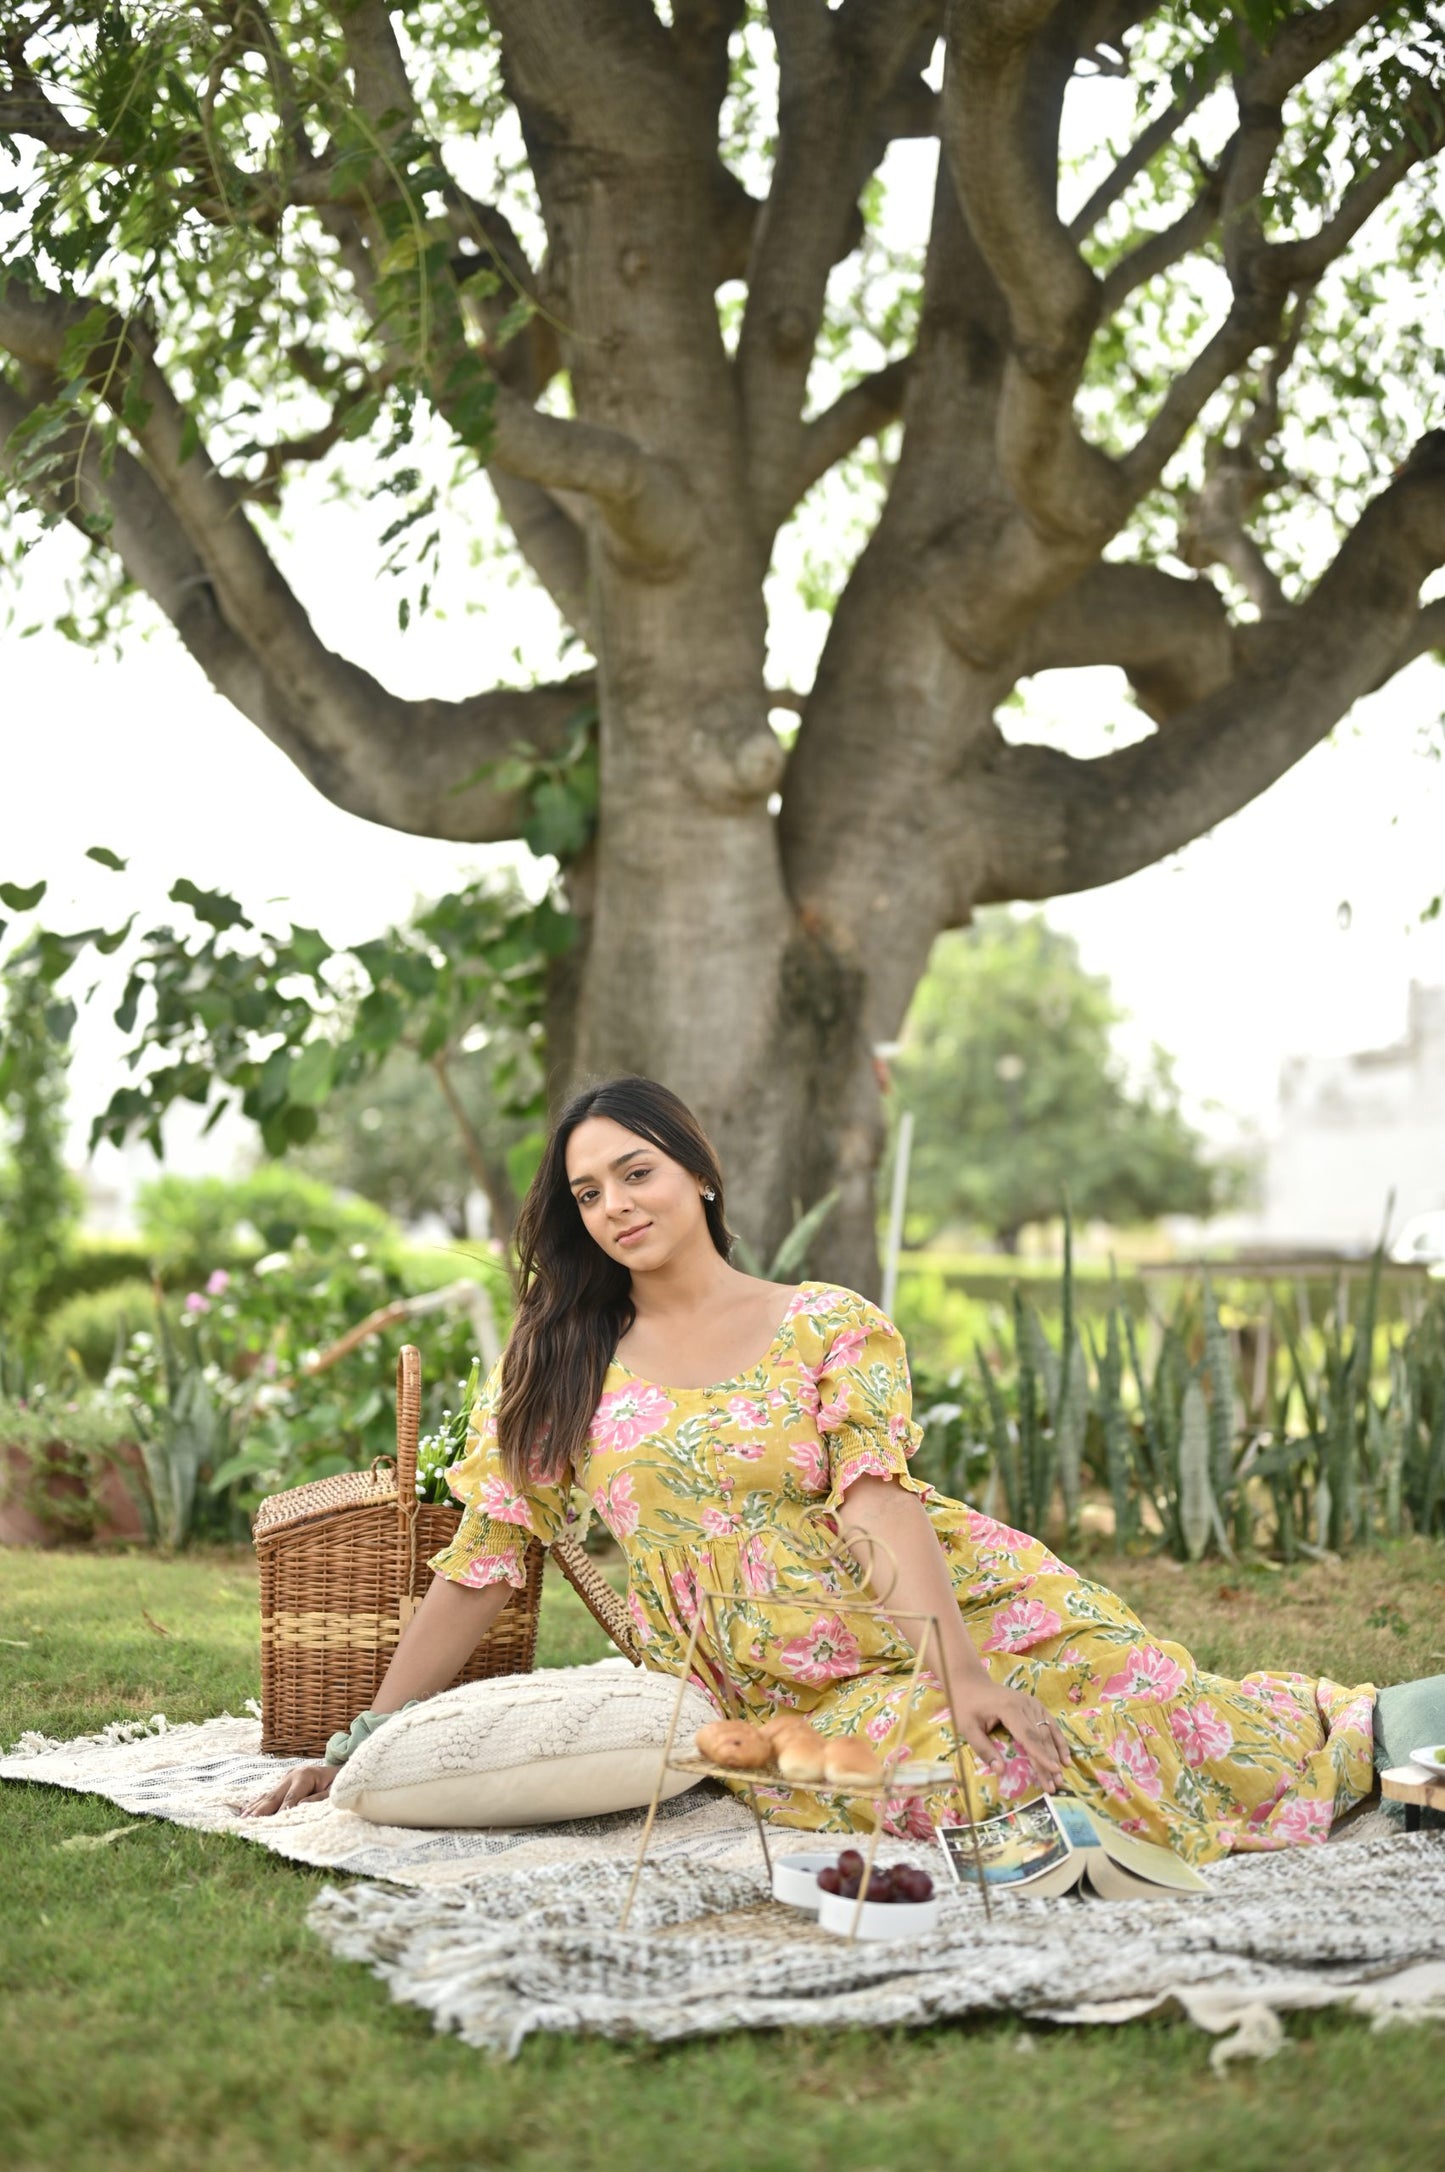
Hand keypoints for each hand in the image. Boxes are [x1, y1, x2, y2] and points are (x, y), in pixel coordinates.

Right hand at [240, 1762, 337, 1816]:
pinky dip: (256, 1803)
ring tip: (242, 1820)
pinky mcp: (283, 1783)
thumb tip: (300, 1807)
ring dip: (254, 1808)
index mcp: (304, 1776)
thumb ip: (319, 1798)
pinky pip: (267, 1794)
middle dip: (260, 1811)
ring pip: (267, 1795)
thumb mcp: (334, 1790)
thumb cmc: (339, 1782)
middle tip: (248, 1824)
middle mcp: (291, 1775)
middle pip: (274, 1797)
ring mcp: (285, 1778)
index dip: (281, 1813)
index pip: (290, 1800)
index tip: (271, 1825)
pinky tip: (246, 1810)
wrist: (340, 1769)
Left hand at [950, 1683, 1070, 1791]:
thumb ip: (984, 1749)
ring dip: (1056, 1754)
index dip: (1042, 1755)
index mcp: (1009, 1708)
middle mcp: (1024, 1704)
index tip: (1054, 1771)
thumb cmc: (967, 1706)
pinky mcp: (1034, 1704)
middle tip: (1055, 1785)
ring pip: (1048, 1731)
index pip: (1028, 1736)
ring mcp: (1032, 1703)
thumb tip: (1000, 1771)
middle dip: (1049, 1762)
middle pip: (1040, 1737)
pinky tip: (1065, 1756)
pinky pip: (1050, 1723)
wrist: (971, 1682)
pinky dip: (1059, 1740)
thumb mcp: (968, 1728)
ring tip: (1061, 1776)